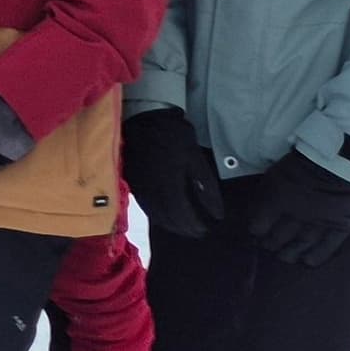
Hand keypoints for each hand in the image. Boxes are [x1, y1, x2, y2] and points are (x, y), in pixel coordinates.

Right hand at [124, 105, 224, 240]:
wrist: (145, 118)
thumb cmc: (175, 137)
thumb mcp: (195, 159)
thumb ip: (205, 187)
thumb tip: (217, 213)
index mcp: (169, 185)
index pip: (181, 214)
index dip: (193, 225)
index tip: (205, 229)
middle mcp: (151, 190)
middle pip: (167, 218)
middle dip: (183, 228)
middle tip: (196, 232)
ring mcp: (139, 187)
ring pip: (154, 214)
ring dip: (169, 224)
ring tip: (182, 227)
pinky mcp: (132, 181)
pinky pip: (144, 204)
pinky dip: (157, 214)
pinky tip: (164, 214)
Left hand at [243, 153, 349, 268]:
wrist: (335, 162)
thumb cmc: (298, 167)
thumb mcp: (272, 177)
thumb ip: (263, 198)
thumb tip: (255, 218)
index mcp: (277, 201)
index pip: (258, 227)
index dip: (255, 232)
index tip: (256, 233)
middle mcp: (297, 215)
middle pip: (278, 238)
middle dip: (270, 244)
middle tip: (268, 246)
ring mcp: (320, 221)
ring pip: (301, 244)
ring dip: (290, 253)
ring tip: (284, 257)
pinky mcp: (340, 224)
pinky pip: (329, 244)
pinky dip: (319, 255)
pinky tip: (308, 262)